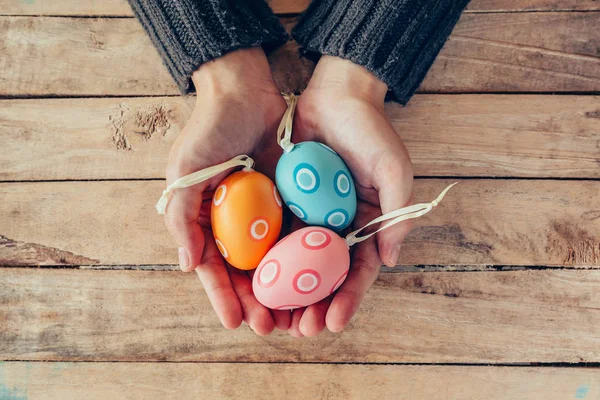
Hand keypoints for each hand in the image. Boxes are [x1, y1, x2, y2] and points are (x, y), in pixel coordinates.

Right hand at [165, 48, 288, 334]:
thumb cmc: (208, 130)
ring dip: (285, 291)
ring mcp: (266, 213)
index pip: (216, 269)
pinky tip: (316, 281)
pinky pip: (299, 234)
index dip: (224, 297)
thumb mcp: (184, 172)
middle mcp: (237, 223)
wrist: (244, 91)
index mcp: (208, 221)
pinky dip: (306, 259)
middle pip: (249, 273)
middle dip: (258, 303)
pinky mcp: (291, 200)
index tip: (236, 323)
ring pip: (277, 262)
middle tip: (271, 328)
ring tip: (296, 316)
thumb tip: (187, 266)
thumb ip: (181, 217)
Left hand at [288, 56, 413, 336]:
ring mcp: (311, 216)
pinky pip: (274, 235)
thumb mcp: (393, 168)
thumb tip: (391, 261)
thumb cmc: (370, 130)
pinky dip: (267, 261)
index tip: (332, 323)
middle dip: (313, 307)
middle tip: (299, 331)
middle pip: (325, 277)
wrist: (336, 94)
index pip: (358, 272)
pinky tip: (254, 283)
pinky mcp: (286, 202)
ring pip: (296, 265)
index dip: (348, 300)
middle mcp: (338, 226)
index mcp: (367, 224)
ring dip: (287, 294)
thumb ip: (397, 213)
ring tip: (274, 320)